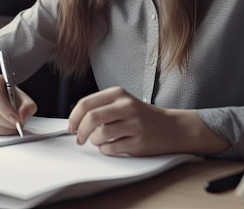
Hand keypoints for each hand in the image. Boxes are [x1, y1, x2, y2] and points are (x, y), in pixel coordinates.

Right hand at [0, 71, 36, 134]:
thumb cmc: (4, 92)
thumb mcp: (19, 94)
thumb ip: (27, 105)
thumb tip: (23, 118)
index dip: (5, 109)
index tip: (17, 120)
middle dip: (7, 124)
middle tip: (18, 126)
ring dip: (3, 130)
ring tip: (12, 128)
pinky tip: (2, 128)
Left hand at [68, 86, 228, 155]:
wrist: (172, 128)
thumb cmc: (142, 116)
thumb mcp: (123, 102)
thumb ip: (101, 107)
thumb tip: (75, 121)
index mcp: (118, 94)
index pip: (86, 103)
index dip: (74, 118)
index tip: (71, 127)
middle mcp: (126, 106)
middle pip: (91, 118)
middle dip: (80, 132)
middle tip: (79, 139)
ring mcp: (134, 124)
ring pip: (100, 135)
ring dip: (95, 142)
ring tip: (101, 141)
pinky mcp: (139, 141)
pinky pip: (111, 149)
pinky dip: (106, 150)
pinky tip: (113, 146)